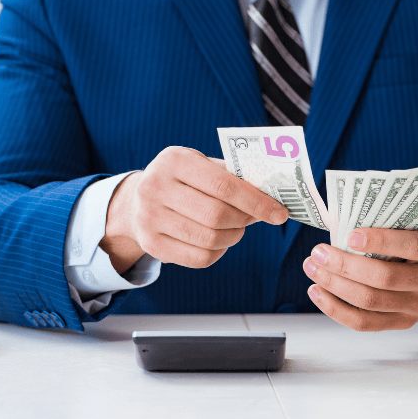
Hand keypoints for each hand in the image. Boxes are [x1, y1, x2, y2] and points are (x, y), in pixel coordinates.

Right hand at [101, 146, 288, 273]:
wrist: (137, 199)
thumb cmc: (183, 180)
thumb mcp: (201, 165)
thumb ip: (233, 176)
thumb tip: (273, 195)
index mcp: (174, 160)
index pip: (224, 185)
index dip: (256, 201)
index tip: (279, 212)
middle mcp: (156, 187)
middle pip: (217, 215)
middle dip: (245, 219)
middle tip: (255, 218)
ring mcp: (149, 218)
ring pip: (210, 239)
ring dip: (233, 236)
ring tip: (236, 227)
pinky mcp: (151, 244)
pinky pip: (199, 258)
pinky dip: (219, 251)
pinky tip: (219, 240)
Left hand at [302, 219, 417, 331]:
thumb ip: (392, 223)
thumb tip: (342, 220)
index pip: (411, 246)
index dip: (379, 240)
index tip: (349, 234)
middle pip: (384, 279)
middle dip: (344, 265)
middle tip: (318, 252)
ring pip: (370, 302)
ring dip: (334, 285)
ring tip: (312, 268)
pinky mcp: (402, 323)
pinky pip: (363, 323)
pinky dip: (335, 309)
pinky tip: (317, 292)